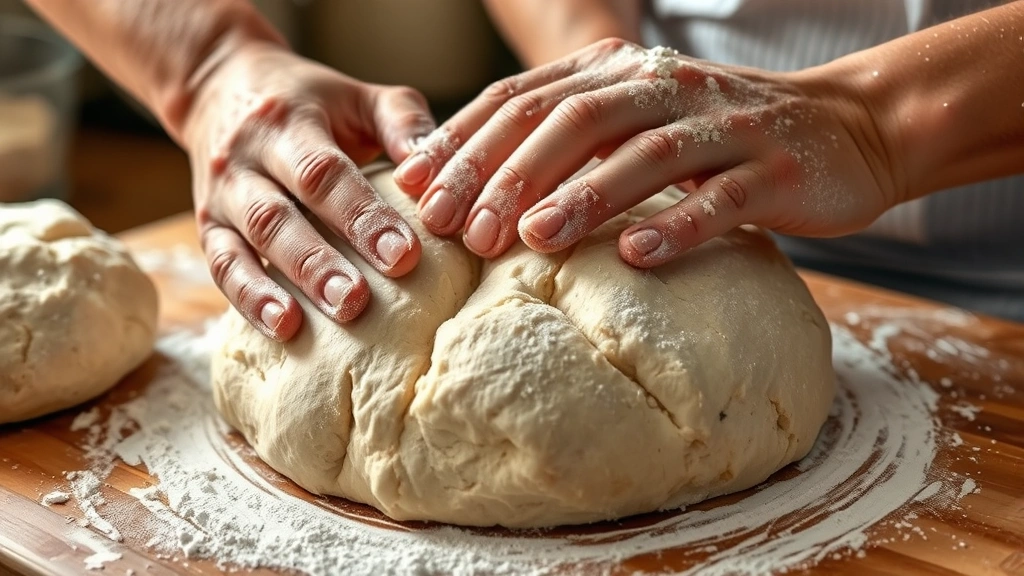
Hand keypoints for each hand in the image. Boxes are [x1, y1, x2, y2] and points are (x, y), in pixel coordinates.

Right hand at [184, 42, 434, 340]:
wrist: (221, 88)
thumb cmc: (312, 102)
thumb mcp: (358, 96)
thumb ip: (402, 122)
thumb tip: (436, 171)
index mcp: (287, 122)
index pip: (324, 173)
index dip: (362, 215)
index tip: (403, 255)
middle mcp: (245, 158)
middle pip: (280, 214)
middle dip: (322, 262)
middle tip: (361, 301)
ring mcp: (222, 195)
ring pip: (250, 242)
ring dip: (291, 284)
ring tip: (331, 318)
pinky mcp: (208, 226)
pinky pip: (222, 266)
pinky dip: (250, 299)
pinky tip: (283, 329)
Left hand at [394, 39, 897, 266]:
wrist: (846, 126)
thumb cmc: (719, 136)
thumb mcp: (636, 123)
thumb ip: (567, 141)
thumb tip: (471, 186)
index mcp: (620, 72)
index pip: (525, 98)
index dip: (465, 142)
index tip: (415, 193)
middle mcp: (664, 88)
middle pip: (573, 119)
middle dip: (506, 173)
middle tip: (457, 228)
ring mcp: (724, 127)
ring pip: (643, 153)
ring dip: (581, 196)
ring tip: (528, 240)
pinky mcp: (774, 169)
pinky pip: (722, 197)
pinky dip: (678, 222)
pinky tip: (636, 255)